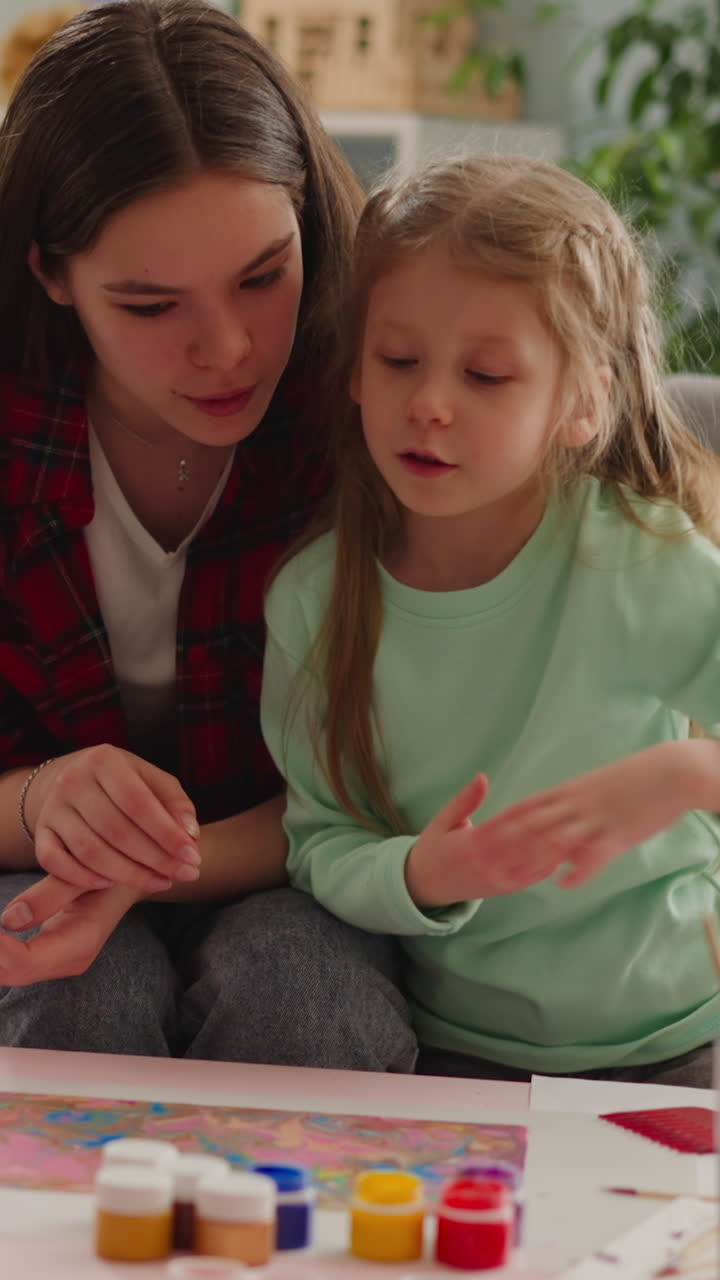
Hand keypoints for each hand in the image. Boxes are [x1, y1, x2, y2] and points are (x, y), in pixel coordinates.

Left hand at [0, 876, 139, 985]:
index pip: (24, 960)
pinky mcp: (46, 954)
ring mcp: (56, 960)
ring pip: (8, 971)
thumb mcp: (86, 873)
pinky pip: (12, 962)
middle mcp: (67, 960)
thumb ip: (50, 894)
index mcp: (80, 943)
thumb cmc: (112, 870)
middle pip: (10, 972)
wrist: (130, 879)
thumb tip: (9, 919)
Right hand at [23, 745, 201, 893]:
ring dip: (128, 875)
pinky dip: (83, 879)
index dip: (167, 833)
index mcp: (104, 760)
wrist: (77, 780)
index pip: (138, 802)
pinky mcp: (41, 832)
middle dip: (155, 859)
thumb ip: (176, 803)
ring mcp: (52, 807)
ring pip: (90, 852)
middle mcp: (72, 780)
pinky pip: (55, 863)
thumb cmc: (125, 784)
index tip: (193, 856)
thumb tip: (190, 835)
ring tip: (161, 882)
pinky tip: (112, 884)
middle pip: (116, 831)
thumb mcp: (153, 780)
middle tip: (185, 874)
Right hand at [405, 773, 570, 907]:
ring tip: (573, 832)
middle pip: (522, 843)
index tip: (544, 801)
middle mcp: (486, 863)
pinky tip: (564, 854)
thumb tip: (482, 778)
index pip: (504, 824)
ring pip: (530, 862)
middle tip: (568, 815)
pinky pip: (530, 878)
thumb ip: (464, 800)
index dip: (525, 813)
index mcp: (470, 844)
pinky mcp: (503, 889)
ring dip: (553, 848)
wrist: (425, 886)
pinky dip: (547, 866)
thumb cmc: (435, 848)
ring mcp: (497, 879)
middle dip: (545, 830)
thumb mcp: (442, 820)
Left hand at [479, 741, 698, 889]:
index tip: (475, 833)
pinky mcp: (619, 833)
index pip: (525, 806)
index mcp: (568, 792)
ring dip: (533, 860)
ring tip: (512, 880)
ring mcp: (596, 818)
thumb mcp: (596, 788)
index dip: (500, 821)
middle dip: (504, 844)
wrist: (671, 772)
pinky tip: (564, 884)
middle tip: (478, 861)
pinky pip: (595, 853)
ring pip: (557, 840)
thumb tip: (559, 815)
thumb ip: (574, 804)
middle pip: (532, 824)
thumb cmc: (635, 781)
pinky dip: (578, 869)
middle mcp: (575, 804)